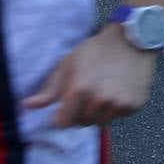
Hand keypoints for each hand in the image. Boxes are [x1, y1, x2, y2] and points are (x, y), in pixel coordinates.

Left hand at [24, 26, 156, 126]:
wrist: (132, 40)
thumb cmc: (96, 50)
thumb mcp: (69, 63)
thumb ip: (50, 88)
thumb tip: (28, 106)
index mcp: (80, 89)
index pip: (63, 123)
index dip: (62, 117)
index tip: (67, 107)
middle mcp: (99, 100)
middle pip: (83, 123)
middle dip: (82, 113)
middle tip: (88, 94)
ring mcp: (119, 103)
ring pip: (102, 122)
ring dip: (99, 112)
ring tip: (104, 92)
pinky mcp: (135, 104)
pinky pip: (120, 116)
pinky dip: (117, 108)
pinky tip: (119, 90)